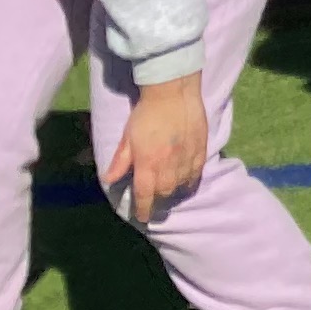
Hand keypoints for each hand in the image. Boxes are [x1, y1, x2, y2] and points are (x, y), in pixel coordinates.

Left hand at [107, 73, 211, 225]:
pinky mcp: (201, 149)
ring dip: (174, 190)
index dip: (144, 209)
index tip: (143, 217)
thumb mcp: (127, 137)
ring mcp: (187, 157)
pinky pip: (197, 172)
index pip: (145, 194)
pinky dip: (191, 181)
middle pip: (165, 192)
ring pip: (182, 184)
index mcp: (148, 162)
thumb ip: (120, 160)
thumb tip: (109, 180)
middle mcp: (168, 164)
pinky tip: (187, 181)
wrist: (173, 92)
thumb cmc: (146, 114)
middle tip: (154, 198)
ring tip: (169, 189)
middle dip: (158, 198)